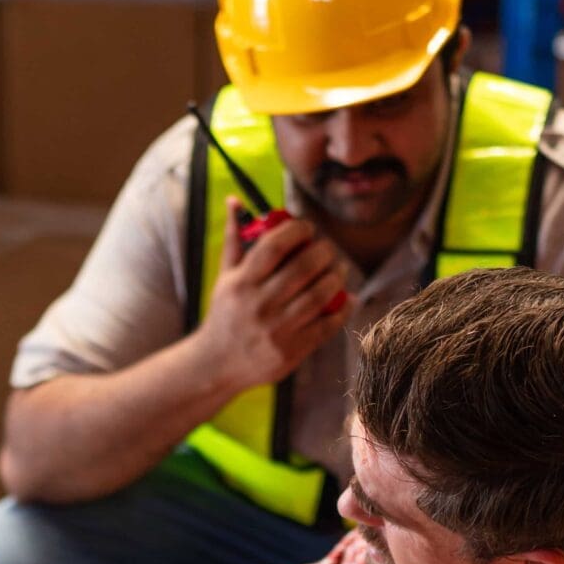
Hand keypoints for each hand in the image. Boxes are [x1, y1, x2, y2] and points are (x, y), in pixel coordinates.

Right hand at [189, 196, 351, 394]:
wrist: (217, 364)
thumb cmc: (224, 313)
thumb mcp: (225, 276)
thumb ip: (235, 238)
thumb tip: (235, 199)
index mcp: (241, 283)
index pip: (275, 245)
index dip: (297, 230)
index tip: (306, 228)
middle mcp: (259, 305)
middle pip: (304, 268)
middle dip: (323, 251)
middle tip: (327, 248)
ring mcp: (277, 330)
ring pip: (320, 295)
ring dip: (336, 276)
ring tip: (338, 269)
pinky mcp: (292, 351)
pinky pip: (327, 325)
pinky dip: (342, 308)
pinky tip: (346, 297)